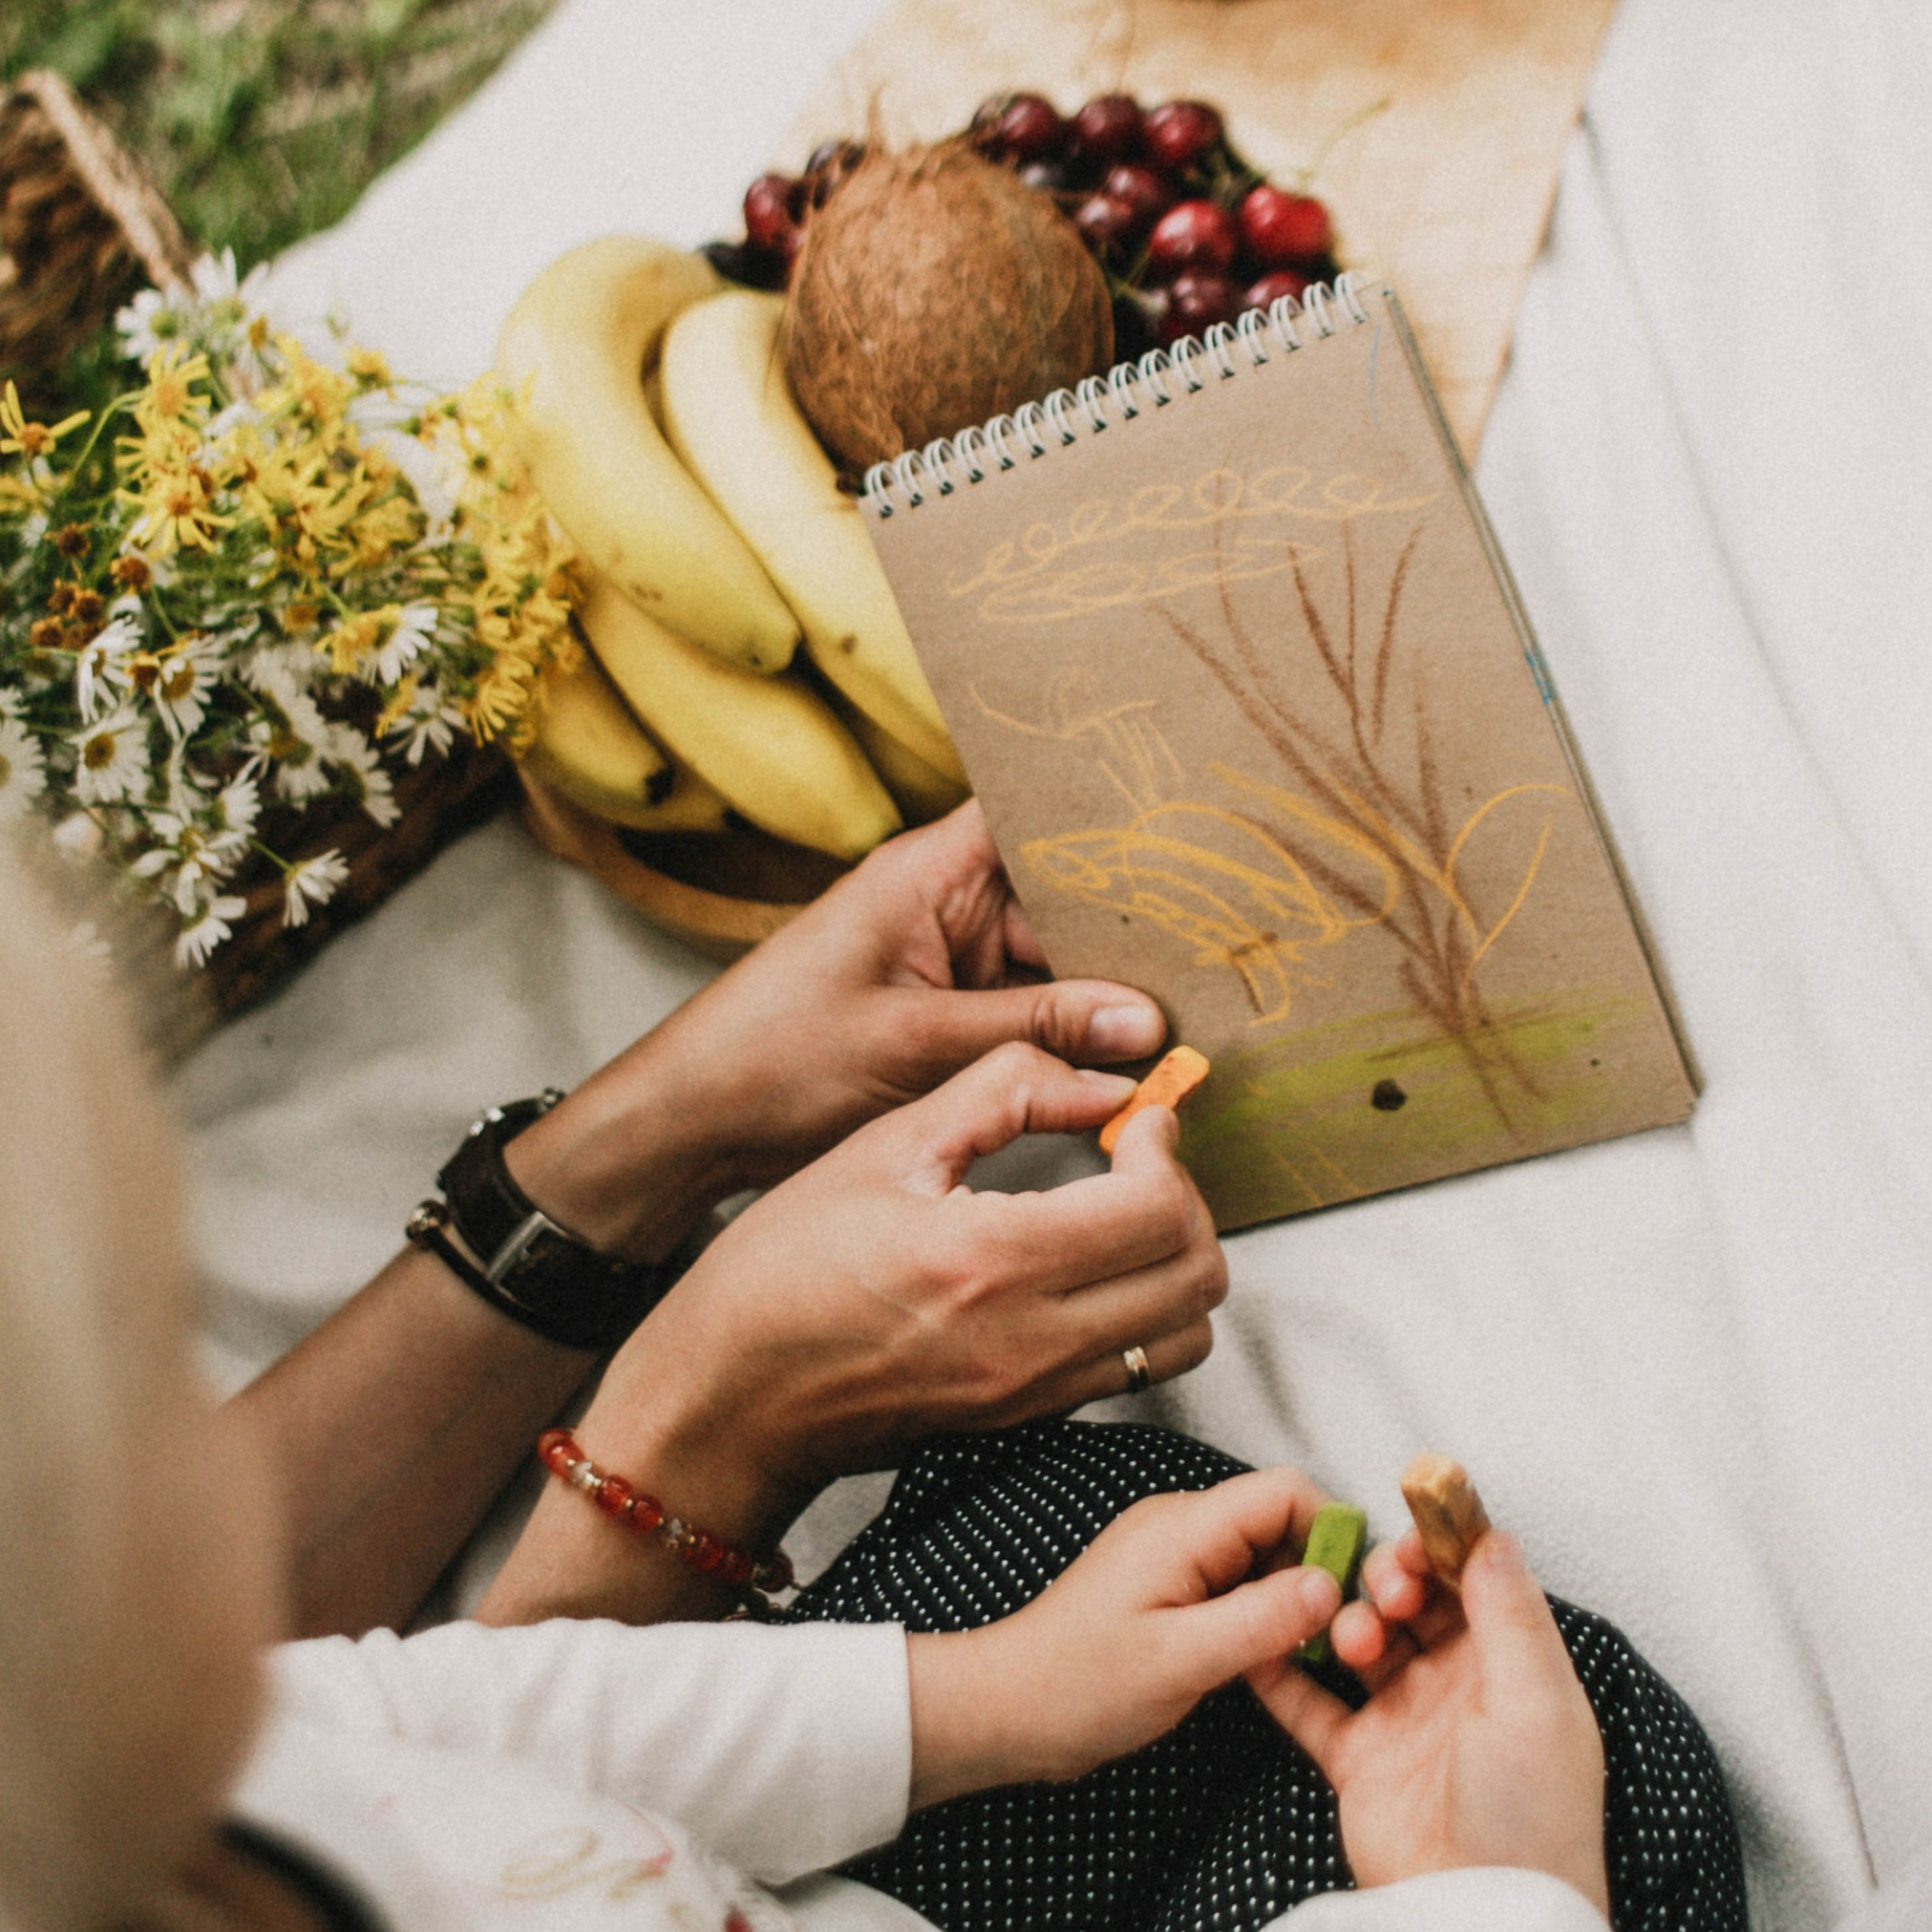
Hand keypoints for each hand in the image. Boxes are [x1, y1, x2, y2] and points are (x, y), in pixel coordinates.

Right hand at [480, 1045, 1226, 1614]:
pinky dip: (1141, 1316)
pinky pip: (1134, 1371)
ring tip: (1119, 1217)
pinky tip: (1084, 1272)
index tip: (1137, 1122)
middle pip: (1196, 1276)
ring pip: (1184, 1336)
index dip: (1167, 1150)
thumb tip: (1094, 1076)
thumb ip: (1000, 1091)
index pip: (1160, 1210)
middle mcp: (1031, 1341)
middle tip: (1137, 1163)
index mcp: (993, 1260)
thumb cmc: (778, 1274)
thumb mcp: (881, 1147)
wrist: (728, 1398)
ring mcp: (1034, 1393)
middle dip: (1185, 1202)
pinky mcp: (1025, 1421)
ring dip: (1175, 1266)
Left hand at [504, 802, 1166, 1258]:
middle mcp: (951, 902)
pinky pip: (1037, 1010)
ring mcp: (955, 959)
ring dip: (1117, 988)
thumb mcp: (913, 1043)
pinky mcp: (953, 1013)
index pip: (1041, 807)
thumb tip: (1146, 1024)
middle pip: (1071, 891)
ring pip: (1064, 960)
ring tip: (1212, 1001)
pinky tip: (1141, 1054)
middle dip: (1141, 920)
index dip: (1117, 808)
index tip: (1201, 824)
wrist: (694, 1123)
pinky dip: (1080, 1033)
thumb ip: (1033, 1033)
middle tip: (1237, 941)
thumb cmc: (772, 1059)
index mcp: (931, 872)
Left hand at [907, 1471, 1343, 1802]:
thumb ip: (1260, 1620)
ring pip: (1265, 1558)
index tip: (1349, 1597)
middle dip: (1316, 1572)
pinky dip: (1260, 1618)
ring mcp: (1175, 1556)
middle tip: (1330, 1641)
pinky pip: (1238, 1586)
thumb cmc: (1076, 1686)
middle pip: (1282, 1522)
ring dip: (1289, 1602)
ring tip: (1293, 1658)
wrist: (1005, 1710)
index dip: (1330, 1534)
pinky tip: (1258, 1662)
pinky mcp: (1171, 1589)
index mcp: (1183, 1526)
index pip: (1286, 1490)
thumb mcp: (1181, 1660)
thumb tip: (1332, 1587)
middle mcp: (1182, 1527)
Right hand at [1244, 1526, 1607, 1911]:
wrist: (1479, 1919)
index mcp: (1516, 1669)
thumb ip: (1508, 1613)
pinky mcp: (1360, 1762)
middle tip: (1384, 1592)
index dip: (1444, 1549)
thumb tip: (1490, 1534)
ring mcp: (1407, 1724)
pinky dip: (1285, 1673)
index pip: (1477, 1583)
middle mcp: (1462, 1688)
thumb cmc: (1530, 1814)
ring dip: (1350, 1622)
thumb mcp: (1536, 1701)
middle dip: (1393, 1581)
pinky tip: (1263, 1643)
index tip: (1413, 1524)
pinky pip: (1312, 1704)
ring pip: (1366, 1644)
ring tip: (1352, 1638)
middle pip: (1417, 1606)